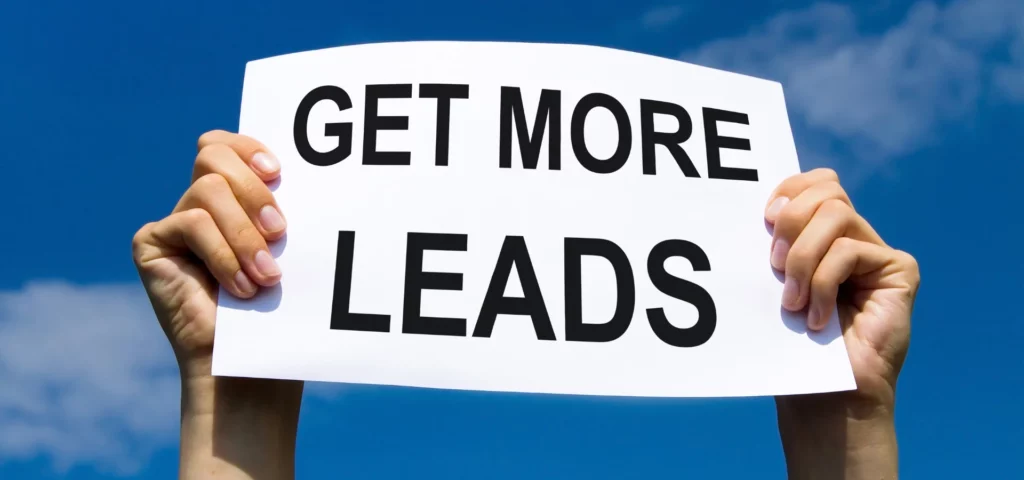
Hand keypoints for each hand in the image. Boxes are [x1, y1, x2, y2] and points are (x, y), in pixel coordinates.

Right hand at [132, 130, 300, 478]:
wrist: (250, 364)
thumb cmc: (278, 310)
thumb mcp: (287, 250)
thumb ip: (281, 208)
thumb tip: (298, 170)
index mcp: (233, 196)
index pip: (226, 144)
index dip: (248, 145)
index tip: (279, 172)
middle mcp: (199, 203)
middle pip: (212, 154)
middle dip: (253, 189)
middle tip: (281, 232)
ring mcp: (174, 222)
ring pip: (208, 190)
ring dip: (243, 234)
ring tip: (266, 276)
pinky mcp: (152, 243)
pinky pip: (191, 223)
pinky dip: (223, 253)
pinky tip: (241, 287)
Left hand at [764, 168, 919, 478]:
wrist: (823, 393)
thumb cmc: (793, 343)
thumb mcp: (774, 283)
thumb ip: (777, 244)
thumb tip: (764, 209)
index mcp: (823, 235)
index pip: (816, 182)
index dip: (790, 189)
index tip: (765, 219)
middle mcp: (855, 237)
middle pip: (827, 191)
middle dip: (791, 222)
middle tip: (775, 266)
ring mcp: (878, 253)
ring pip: (835, 216)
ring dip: (803, 258)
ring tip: (793, 300)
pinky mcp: (898, 270)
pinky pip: (848, 251)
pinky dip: (823, 283)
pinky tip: (817, 318)